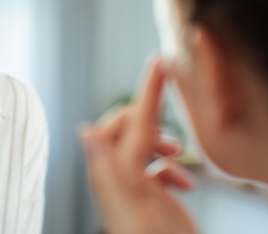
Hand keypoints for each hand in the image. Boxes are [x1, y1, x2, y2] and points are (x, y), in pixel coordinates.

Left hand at [79, 58, 198, 233]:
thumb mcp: (131, 206)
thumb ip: (109, 169)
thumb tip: (84, 131)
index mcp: (115, 172)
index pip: (129, 120)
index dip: (147, 91)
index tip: (160, 62)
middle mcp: (119, 177)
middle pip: (128, 129)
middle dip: (150, 118)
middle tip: (173, 123)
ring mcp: (133, 188)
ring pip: (141, 147)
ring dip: (161, 142)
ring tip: (180, 155)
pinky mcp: (147, 201)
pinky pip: (155, 171)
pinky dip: (170, 168)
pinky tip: (183, 182)